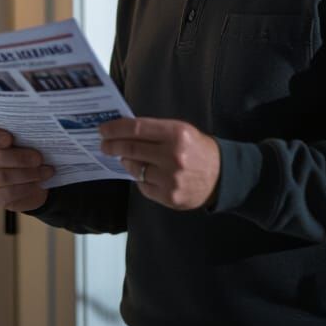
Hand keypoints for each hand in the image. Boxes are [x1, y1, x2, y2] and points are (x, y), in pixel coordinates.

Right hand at [0, 125, 53, 211]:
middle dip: (18, 158)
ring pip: (2, 177)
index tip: (9, 138)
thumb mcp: (28, 138)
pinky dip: (27, 188)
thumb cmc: (28, 150)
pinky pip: (8, 193)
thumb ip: (27, 133)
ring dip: (28, 174)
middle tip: (38, 158)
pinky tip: (39, 183)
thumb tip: (39, 132)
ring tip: (46, 171)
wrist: (33, 176)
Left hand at [99, 117, 220, 209]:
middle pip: (131, 148)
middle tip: (103, 144)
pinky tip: (145, 173)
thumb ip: (154, 130)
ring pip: (135, 168)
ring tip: (125, 158)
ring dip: (126, 162)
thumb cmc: (197, 149)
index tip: (103, 129)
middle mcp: (173, 156)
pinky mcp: (170, 197)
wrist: (222, 176)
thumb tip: (122, 130)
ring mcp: (171, 178)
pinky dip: (140, 178)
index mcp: (176, 134)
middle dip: (112, 146)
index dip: (115, 129)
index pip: (136, 129)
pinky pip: (143, 186)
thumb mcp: (180, 131)